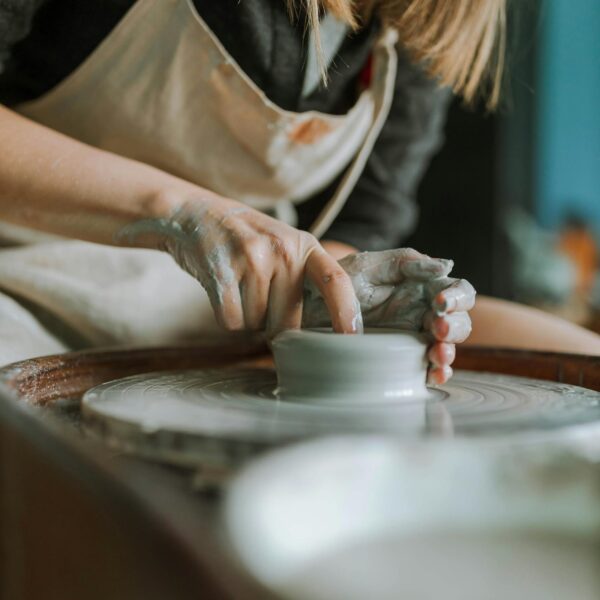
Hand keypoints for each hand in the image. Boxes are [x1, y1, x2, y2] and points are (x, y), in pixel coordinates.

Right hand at [117, 195, 361, 334]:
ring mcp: (251, 258)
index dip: (347, 311)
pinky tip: (224, 292)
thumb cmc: (247, 239)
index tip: (352, 337)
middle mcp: (282, 250)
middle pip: (288, 321)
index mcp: (304, 245)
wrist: (196, 213)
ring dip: (247, 317)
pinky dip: (227, 317)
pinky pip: (232, 321)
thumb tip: (323, 328)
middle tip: (259, 296)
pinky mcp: (221, 272)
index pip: (335, 280)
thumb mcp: (285, 244)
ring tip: (239, 286)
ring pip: (256, 324)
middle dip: (273, 323)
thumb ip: (305, 276)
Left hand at [303, 248, 475, 383]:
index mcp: (422, 287)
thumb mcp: (369, 266)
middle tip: (438, 330)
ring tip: (437, 354)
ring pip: (445, 347)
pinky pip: (424, 368)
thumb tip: (446, 265)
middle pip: (459, 322)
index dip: (458, 298)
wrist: (307, 307)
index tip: (440, 303)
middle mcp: (422, 313)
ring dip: (448, 352)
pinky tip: (431, 373)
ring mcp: (412, 337)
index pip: (457, 291)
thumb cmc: (338, 280)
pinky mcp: (399, 359)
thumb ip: (406, 262)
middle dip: (456, 327)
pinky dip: (435, 373)